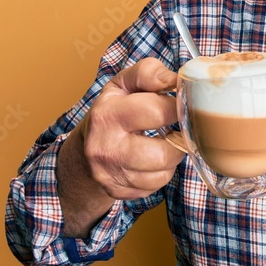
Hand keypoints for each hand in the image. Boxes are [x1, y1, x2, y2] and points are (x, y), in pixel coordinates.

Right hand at [79, 58, 185, 199]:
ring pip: (163, 173)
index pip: (156, 112)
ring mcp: (110, 174)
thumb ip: (149, 73)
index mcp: (107, 115)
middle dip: (178, 141)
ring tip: (165, 144)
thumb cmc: (114, 110)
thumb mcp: (124, 84)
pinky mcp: (118, 192)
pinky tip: (153, 161)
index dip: (177, 107)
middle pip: (163, 154)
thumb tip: (176, 80)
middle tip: (177, 130)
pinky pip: (155, 187)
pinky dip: (161, 174)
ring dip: (172, 158)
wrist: (85, 148)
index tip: (181, 106)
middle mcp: (105, 148)